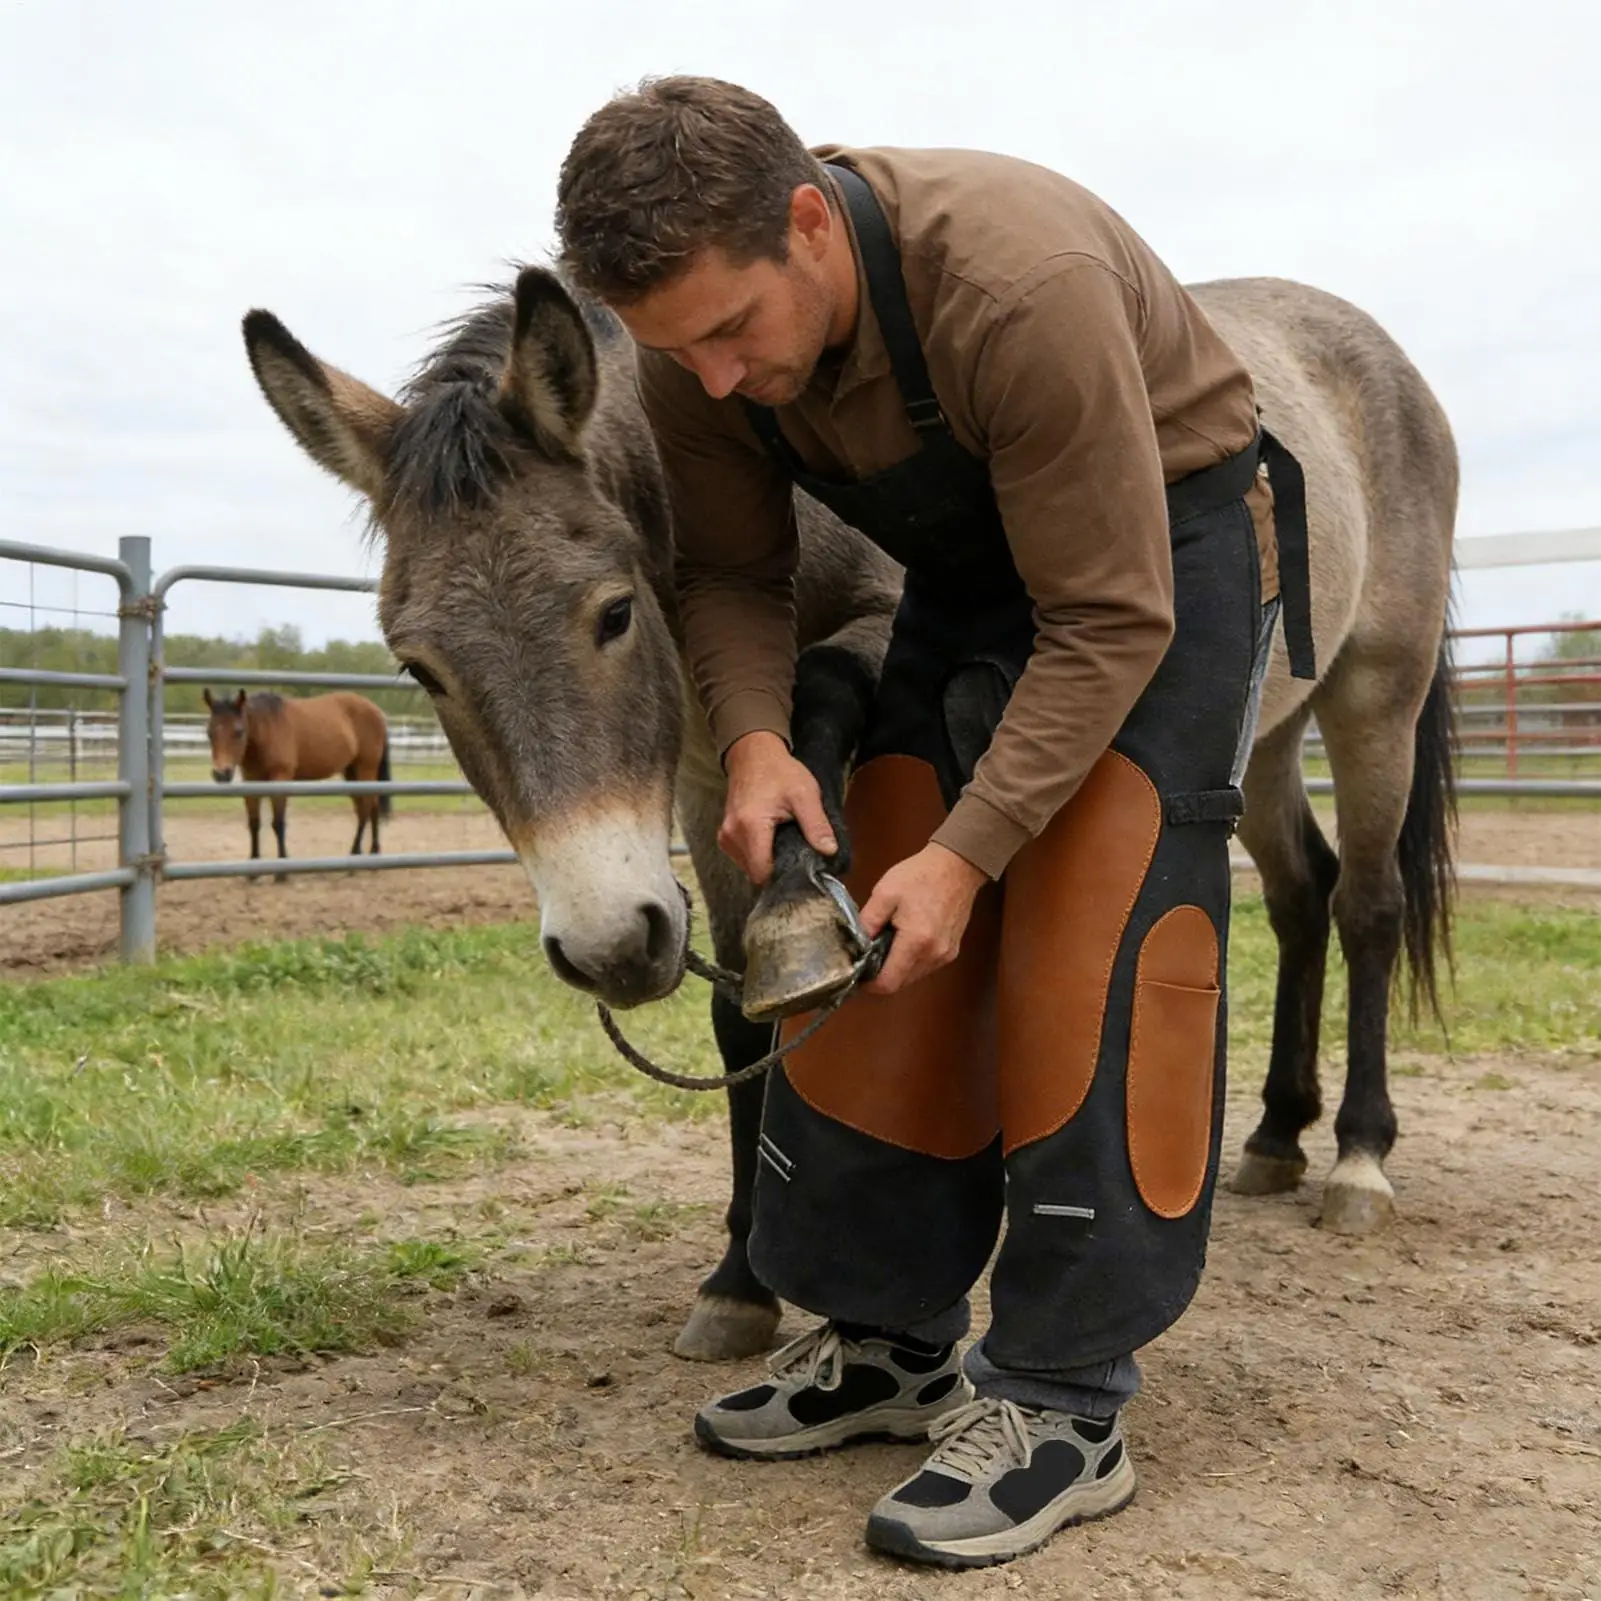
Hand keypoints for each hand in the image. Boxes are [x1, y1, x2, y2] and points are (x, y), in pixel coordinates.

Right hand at [719, 731, 837, 883]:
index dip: (783, 877)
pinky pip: (743, 858)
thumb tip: (829, 851)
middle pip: (755, 873)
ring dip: (767, 862)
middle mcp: (731, 835)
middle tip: (797, 855)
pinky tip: (772, 841)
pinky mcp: (725, 836)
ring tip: (785, 845)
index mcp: (750, 827)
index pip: (762, 873)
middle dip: (777, 870)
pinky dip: (758, 855)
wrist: (754, 754)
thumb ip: (816, 825)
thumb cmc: (779, 772)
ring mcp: (725, 837)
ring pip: (748, 867)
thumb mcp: (805, 794)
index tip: (801, 871)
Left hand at [858, 843, 987, 995]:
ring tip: (887, 941)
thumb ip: (868, 921)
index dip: (869, 983)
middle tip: (869, 952)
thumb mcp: (885, 893)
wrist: (957, 865)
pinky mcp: (951, 951)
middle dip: (881, 973)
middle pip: (900, 983)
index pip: (888, 983)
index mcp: (916, 941)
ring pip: (912, 977)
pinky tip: (905, 939)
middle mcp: (934, 954)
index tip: (857, 971)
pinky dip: (911, 960)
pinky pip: (925, 966)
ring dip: (897, 967)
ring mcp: (945, 955)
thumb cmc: (921, 875)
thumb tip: (855, 945)